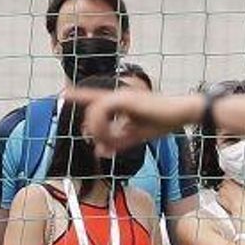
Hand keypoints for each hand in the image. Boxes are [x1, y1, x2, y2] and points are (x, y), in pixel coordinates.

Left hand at [73, 89, 202, 154]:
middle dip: (94, 132)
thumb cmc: (162, 122)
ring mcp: (120, 95)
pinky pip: (102, 111)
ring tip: (113, 143)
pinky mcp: (124, 98)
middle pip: (92, 112)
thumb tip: (97, 151)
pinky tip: (113, 136)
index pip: (94, 97)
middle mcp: (118, 95)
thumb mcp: (135, 137)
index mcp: (120, 101)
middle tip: (107, 147)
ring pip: (95, 112)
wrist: (180, 114)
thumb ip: (116, 143)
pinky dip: (104, 127)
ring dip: (99, 131)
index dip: (80, 95)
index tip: (64, 93)